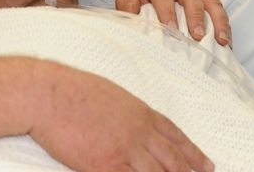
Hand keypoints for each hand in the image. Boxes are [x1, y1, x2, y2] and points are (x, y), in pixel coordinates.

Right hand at [30, 67, 214, 171]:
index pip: (175, 136)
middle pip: (173, 160)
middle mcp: (138, 133)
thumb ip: (125, 112)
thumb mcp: (108, 94)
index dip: (193, 153)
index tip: (205, 164)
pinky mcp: (105, 166)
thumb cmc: (70, 89)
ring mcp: (124, 151)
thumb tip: (128, 124)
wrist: (47, 95)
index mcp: (139, 112)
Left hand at [115, 0, 230, 45]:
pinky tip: (227, 42)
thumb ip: (127, 5)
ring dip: (219, 21)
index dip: (167, 13)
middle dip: (196, 17)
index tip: (171, 29)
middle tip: (198, 36)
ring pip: (212, 2)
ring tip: (222, 41)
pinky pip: (220, 9)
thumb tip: (132, 21)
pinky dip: (225, 25)